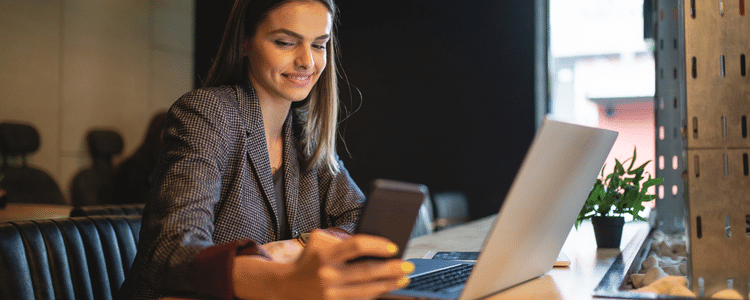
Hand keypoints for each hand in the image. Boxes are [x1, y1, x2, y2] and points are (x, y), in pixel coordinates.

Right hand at [233, 230, 413, 299]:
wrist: (284, 286)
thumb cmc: (307, 259)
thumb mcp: (318, 241)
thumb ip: (341, 239)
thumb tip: (374, 243)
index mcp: (326, 255)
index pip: (357, 246)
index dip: (377, 245)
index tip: (393, 247)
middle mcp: (328, 275)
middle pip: (367, 271)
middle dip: (391, 269)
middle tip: (408, 266)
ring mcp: (330, 294)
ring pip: (367, 291)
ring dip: (388, 285)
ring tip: (403, 279)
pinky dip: (375, 295)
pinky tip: (386, 289)